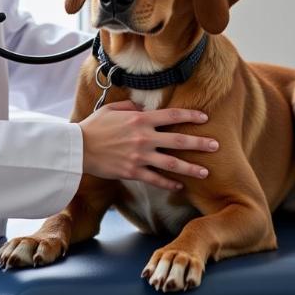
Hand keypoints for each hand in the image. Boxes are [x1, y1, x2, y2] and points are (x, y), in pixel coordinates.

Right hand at [78, 99, 218, 190]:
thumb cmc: (94, 126)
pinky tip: (180, 186)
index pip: (172, 116)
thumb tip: (143, 109)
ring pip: (172, 163)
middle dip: (200, 143)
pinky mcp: (133, 172)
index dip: (190, 115)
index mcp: (140, 120)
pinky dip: (169, 183)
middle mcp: (144, 137)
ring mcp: (139, 156)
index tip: (204, 117)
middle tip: (216, 145)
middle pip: (179, 140)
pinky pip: (156, 179)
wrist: (78, 148)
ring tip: (206, 172)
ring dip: (191, 168)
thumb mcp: (112, 109)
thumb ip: (131, 108)